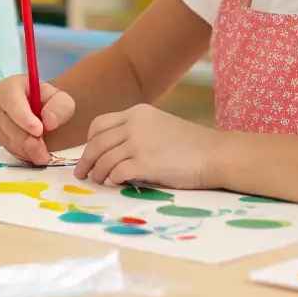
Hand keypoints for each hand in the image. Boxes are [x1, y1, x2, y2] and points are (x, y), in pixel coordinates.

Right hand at [0, 75, 74, 165]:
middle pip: (9, 125)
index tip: (39, 131)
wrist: (30, 104)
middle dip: (29, 142)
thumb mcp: (58, 98)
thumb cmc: (43, 100)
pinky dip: (20, 152)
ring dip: (26, 150)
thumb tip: (49, 122)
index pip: (13, 102)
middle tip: (44, 156)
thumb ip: (59, 107)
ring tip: (42, 156)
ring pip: (6, 138)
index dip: (24, 118)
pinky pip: (4, 145)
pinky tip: (31, 153)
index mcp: (10, 86)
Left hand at [74, 103, 217, 189]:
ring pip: (104, 159)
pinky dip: (112, 179)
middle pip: (97, 143)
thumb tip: (110, 151)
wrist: (215, 154)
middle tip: (82, 174)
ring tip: (100, 182)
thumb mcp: (159, 126)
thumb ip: (135, 132)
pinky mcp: (146, 163)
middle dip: (86, 160)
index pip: (100, 124)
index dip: (89, 141)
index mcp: (137, 112)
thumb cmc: (190, 145)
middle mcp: (135, 124)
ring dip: (98, 173)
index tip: (87, 154)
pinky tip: (115, 183)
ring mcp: (139, 143)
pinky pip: (117, 172)